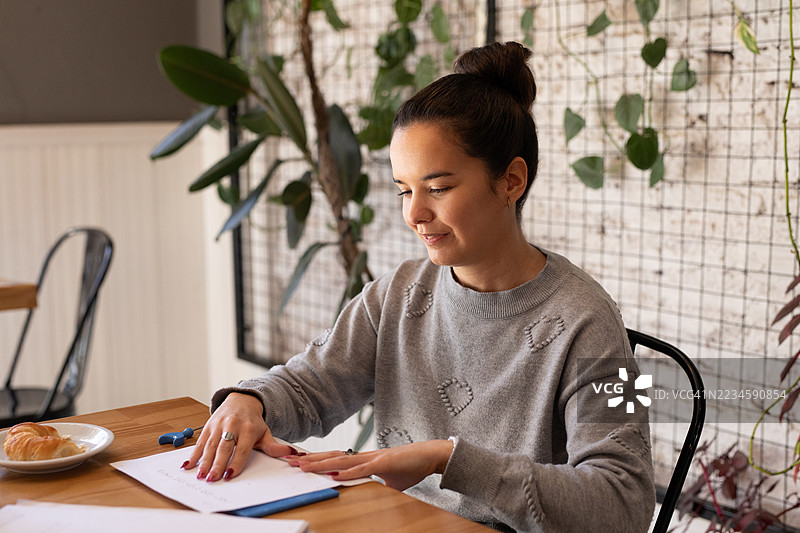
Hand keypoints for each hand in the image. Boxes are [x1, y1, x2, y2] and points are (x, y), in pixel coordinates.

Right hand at [184, 392, 293, 481]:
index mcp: (248, 428)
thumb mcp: (265, 432)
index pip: (242, 448)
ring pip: (210, 445)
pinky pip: (200, 441)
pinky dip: (193, 454)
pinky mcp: (209, 426)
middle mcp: (232, 426)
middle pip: (224, 448)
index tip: (230, 475)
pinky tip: (188, 466)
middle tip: (212, 479)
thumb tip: (290, 453)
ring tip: (200, 475)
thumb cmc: (253, 421)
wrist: (242, 400)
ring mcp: (219, 425)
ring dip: (204, 461)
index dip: (236, 462)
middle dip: (217, 464)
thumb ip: (274, 446)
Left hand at [285, 440, 454, 490]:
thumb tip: (365, 492)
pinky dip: (347, 473)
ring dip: (321, 464)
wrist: (431, 456)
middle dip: (310, 460)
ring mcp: (374, 458)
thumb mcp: (388, 481)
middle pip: (331, 457)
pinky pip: (363, 469)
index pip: (334, 459)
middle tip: (290, 462)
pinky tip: (334, 475)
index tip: (298, 463)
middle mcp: (364, 457)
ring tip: (303, 466)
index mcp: (364, 460)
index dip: (316, 460)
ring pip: (342, 461)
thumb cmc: (411, 467)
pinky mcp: (385, 463)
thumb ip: (374, 484)